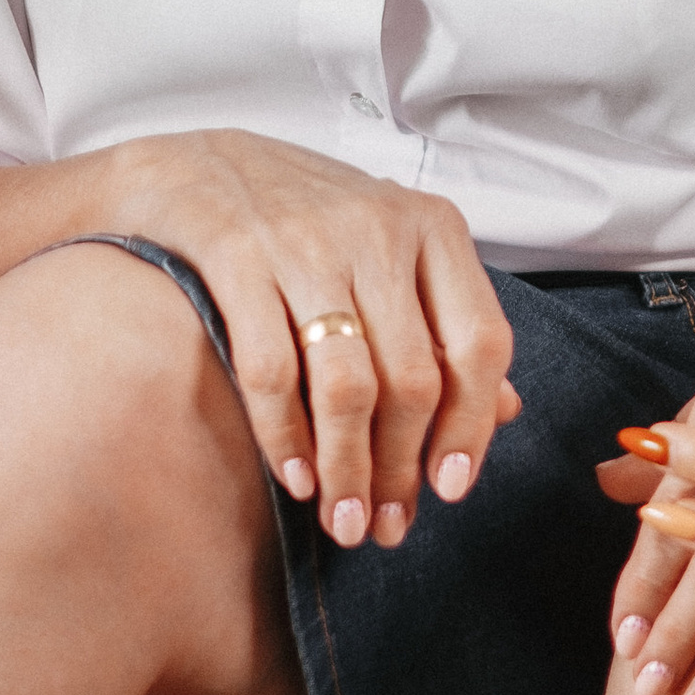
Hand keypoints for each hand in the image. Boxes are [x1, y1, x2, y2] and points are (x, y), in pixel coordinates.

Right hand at [101, 129, 514, 547]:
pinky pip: (271, 372)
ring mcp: (307, 243)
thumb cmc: (304, 218)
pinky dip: (287, 438)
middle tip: (385, 526)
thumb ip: (447, 324)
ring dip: (349, 469)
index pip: (480, 343)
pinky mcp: (237, 258)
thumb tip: (504, 412)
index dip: (471, 427)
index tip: (450, 489)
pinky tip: (295, 478)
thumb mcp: (390, 251)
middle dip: (402, 469)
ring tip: (342, 520)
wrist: (191, 167)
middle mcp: (378, 230)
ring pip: (348, 385)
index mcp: (432, 227)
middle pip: (414, 379)